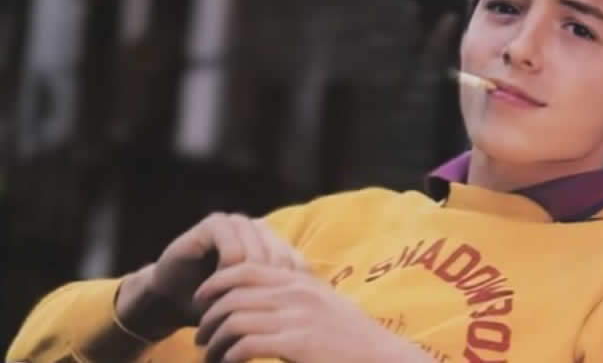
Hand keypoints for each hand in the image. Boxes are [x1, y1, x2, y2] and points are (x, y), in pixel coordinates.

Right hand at [116, 213, 306, 339]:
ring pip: (258, 256)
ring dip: (247, 285)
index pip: (297, 264)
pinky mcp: (214, 224)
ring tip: (235, 307)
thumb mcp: (254, 303)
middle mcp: (259, 228)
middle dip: (268, 291)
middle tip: (256, 317)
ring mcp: (238, 222)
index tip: (281, 319)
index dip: (290, 292)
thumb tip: (319, 308)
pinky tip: (219, 289)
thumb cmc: (218, 305)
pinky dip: (229, 273)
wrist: (172, 299)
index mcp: (274, 243)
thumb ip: (281, 298)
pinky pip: (234, 250)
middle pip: (280, 260)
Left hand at [194, 263, 434, 362]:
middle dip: (209, 315)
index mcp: (300, 281)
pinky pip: (246, 346)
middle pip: (233, 294)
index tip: (201, 299)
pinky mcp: (297, 345)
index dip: (216, 281)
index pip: (246, 268)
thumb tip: (268, 298)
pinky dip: (229, 357)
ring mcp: (296, 318)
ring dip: (215, 341)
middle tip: (200, 336)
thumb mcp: (325, 306)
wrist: (383, 358)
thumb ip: (298, 296)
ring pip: (235, 320)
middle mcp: (295, 293)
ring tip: (209, 356)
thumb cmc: (353, 339)